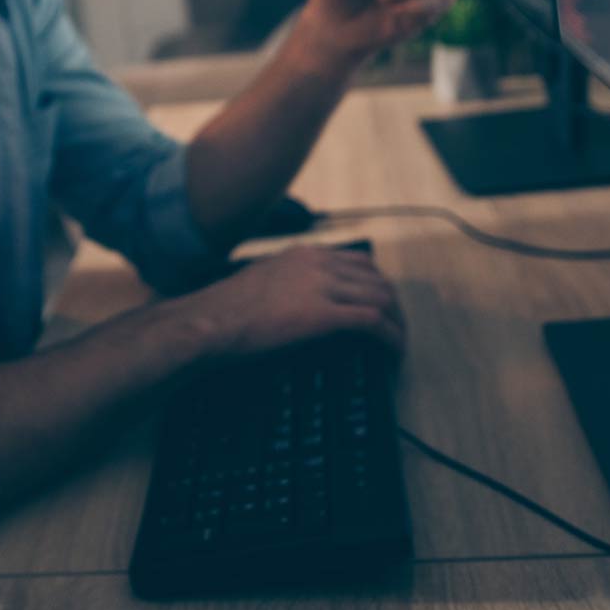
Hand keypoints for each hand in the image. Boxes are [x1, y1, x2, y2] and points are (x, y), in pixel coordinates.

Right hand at [177, 245, 404, 359]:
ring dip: (397, 324)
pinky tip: (392, 354)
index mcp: (304, 255)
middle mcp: (318, 263)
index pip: (359, 261)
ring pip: (382, 299)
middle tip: (398, 331)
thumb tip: (301, 302)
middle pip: (378, 279)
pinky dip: (389, 338)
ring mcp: (322, 286)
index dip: (378, 285)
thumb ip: (287, 283)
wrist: (211, 321)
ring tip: (398, 347)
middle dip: (395, 307)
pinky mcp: (323, 314)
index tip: (382, 306)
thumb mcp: (261, 282)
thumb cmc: (225, 310)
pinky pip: (372, 322)